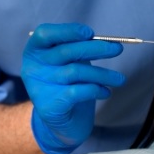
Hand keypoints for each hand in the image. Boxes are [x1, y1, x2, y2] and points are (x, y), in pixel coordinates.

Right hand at [22, 23, 124, 153]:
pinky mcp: (49, 106)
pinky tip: (106, 92)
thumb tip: (107, 42)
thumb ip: (79, 48)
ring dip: (103, 74)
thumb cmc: (67, 83)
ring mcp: (39, 88)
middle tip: (117, 49)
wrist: (61, 122)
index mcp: (34, 51)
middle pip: (66, 52)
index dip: (67, 31)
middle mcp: (33, 68)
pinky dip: (96, 90)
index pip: (45, 34)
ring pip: (76, 72)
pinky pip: (78, 92)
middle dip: (95, 48)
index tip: (90, 33)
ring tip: (120, 79)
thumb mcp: (70, 61)